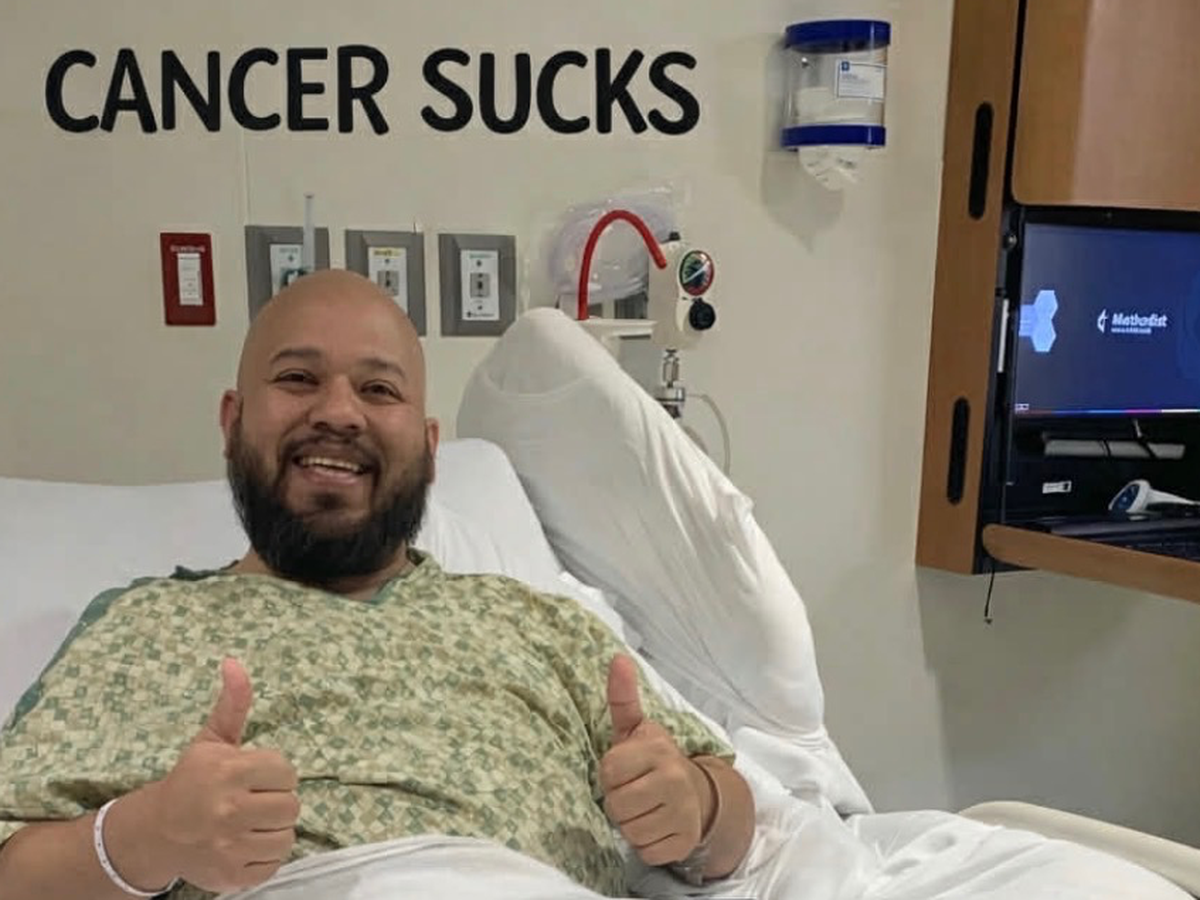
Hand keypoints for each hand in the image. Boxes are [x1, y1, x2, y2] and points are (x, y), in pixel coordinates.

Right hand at [148, 658, 299, 892]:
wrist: (155, 833)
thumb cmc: (191, 782)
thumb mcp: (211, 741)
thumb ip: (233, 704)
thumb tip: (234, 662)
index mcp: (229, 772)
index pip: (286, 772)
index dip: (274, 774)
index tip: (254, 777)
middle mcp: (230, 811)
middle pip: (291, 805)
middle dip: (276, 801)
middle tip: (253, 800)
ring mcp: (231, 846)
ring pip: (287, 836)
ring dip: (273, 829)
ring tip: (250, 822)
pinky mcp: (232, 875)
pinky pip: (275, 863)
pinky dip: (264, 856)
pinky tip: (244, 844)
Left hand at [599, 655, 712, 866]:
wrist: (698, 793)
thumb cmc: (654, 761)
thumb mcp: (636, 728)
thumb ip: (623, 697)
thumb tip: (617, 658)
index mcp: (657, 750)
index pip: (608, 771)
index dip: (611, 774)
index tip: (626, 769)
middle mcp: (674, 780)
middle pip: (616, 806)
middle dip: (619, 802)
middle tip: (636, 790)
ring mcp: (683, 813)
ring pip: (629, 831)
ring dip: (632, 824)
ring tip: (646, 808)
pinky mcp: (685, 842)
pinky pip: (646, 851)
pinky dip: (647, 843)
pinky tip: (658, 826)